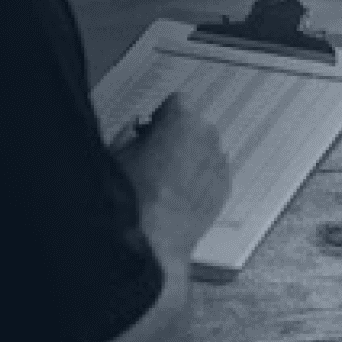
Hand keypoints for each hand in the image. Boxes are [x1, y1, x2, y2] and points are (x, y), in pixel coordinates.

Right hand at [114, 94, 232, 252]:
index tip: (150, 134)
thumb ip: (130, 133)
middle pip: (194, 126)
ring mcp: (220, 162)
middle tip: (156, 161)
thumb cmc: (130, 194)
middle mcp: (208, 135)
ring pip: (205, 151)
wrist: (150, 238)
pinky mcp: (226, 187)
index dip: (161, 118)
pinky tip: (179, 197)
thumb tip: (139, 130)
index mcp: (182, 119)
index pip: (176, 102)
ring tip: (166, 184)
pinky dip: (201, 180)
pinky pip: (213, 174)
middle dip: (178, 138)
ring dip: (191, 159)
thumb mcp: (116, 154)